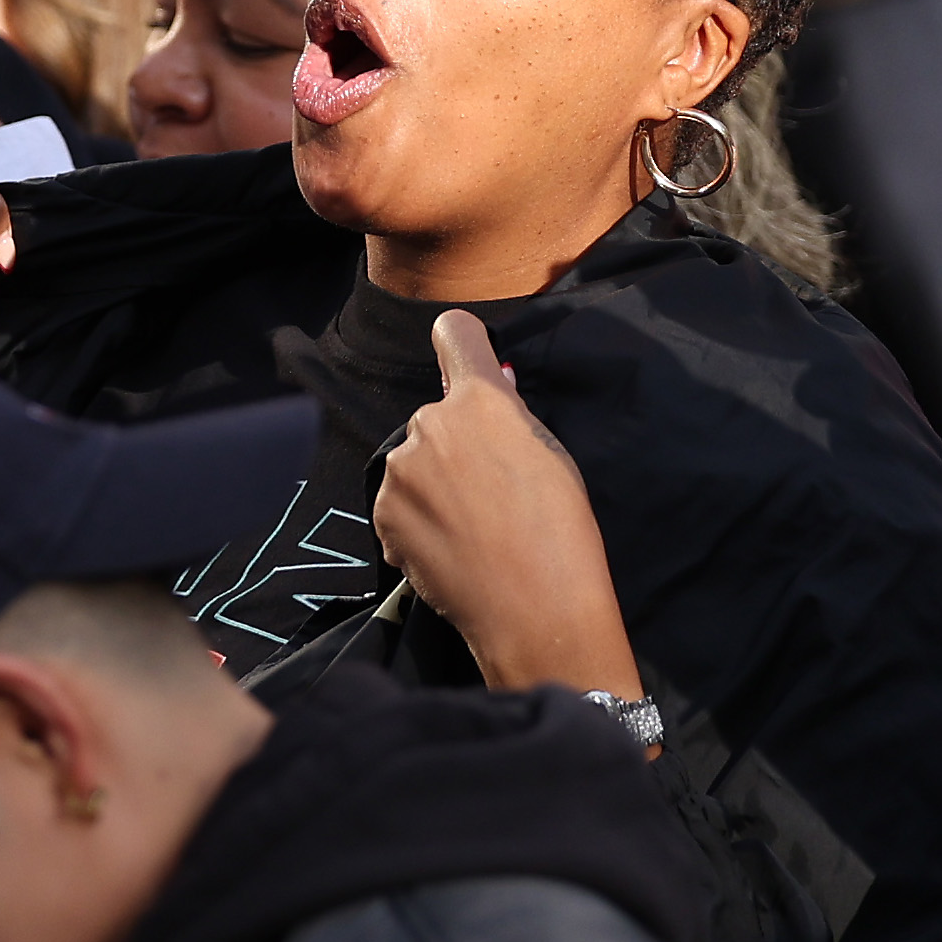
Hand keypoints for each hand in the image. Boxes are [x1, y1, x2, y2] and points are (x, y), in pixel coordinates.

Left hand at [369, 314, 642, 700]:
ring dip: (432, 486)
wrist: (534, 607)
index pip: (456, 334)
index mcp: (481, 400)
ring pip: (415, 464)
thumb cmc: (560, 530)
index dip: (461, 343)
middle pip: (437, 418)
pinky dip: (416, 523)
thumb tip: (490, 386)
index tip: (462, 355)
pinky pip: (398, 506)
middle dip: (455, 443)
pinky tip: (451, 549)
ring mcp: (400, 470)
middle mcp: (430, 423)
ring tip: (473, 529)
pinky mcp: (382, 513)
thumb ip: (510, 418)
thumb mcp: (550, 455)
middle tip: (489, 492)